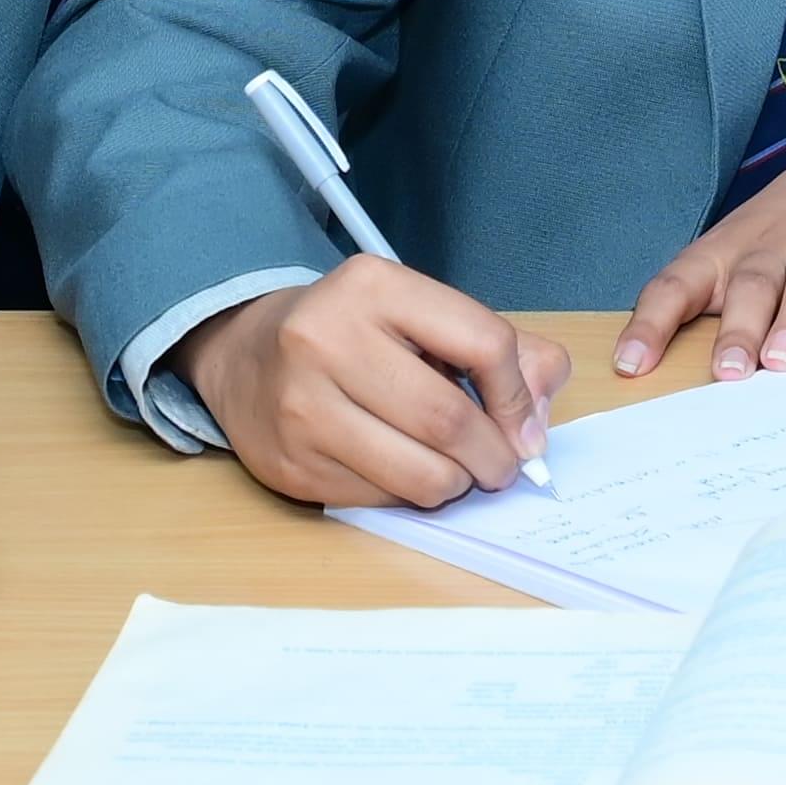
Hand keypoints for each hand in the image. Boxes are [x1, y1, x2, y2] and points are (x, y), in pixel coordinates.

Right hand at [171, 260, 570, 510]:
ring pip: (418, 472)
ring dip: (457, 484)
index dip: (517, 396)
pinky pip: (379, 499)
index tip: (526, 429)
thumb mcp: (424, 314)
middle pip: (449, 420)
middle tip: (503, 468)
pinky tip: (407, 474)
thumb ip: (503, 349)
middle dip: (494, 456)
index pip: (483, 343)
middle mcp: (328, 339)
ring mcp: (301, 406)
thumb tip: (538, 416)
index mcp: (375, 286)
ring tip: (461, 474)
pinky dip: (410, 496)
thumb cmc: (356, 334)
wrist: (247, 356)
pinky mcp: (289, 464)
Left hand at [614, 126, 785, 382]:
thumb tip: (668, 379)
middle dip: (738, 328)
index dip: (652, 323)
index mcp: (729, 253)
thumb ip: (716, 307)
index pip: (680, 284)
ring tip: (784, 359)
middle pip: (752, 284)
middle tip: (729, 371)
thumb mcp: (744, 252)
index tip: (630, 365)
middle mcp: (776, 249)